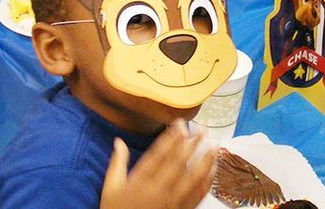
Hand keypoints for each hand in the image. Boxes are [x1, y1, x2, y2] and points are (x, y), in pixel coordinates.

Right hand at [100, 120, 215, 208]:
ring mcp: (171, 201)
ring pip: (193, 178)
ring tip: (214, 144)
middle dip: (192, 144)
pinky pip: (197, 195)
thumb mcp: (111, 188)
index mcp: (139, 181)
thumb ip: (117, 163)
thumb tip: (118, 141)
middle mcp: (157, 190)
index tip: (181, 124)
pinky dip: (207, 181)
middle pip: (179, 163)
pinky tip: (213, 169)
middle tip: (202, 129)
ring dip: (205, 160)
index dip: (171, 138)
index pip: (158, 155)